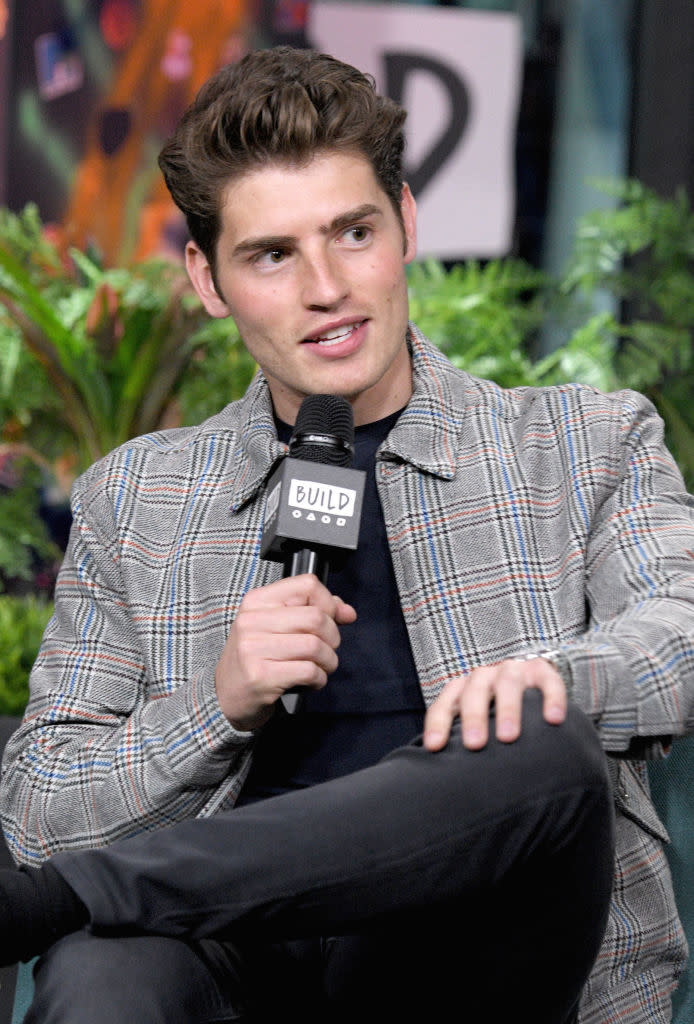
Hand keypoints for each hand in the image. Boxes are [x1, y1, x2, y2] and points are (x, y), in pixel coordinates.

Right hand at [215, 574, 356, 730]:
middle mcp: (252, 621)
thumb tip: (347, 612)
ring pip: (315, 646)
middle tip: (326, 650)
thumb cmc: (257, 658)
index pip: (307, 585)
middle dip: (333, 637)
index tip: (331, 619)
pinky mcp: (261, 677)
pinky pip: (309, 671)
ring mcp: (253, 649)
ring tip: (319, 668)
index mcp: (257, 601)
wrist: (225, 697)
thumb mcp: (277, 627)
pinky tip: (310, 682)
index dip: (329, 603)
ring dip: (328, 661)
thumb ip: (313, 612)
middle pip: (316, 617)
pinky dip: (319, 678)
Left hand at [423, 656, 566, 751]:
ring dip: (507, 709)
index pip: (446, 703)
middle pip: (474, 691)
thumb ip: (464, 740)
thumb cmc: (496, 713)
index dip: (438, 723)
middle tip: (474, 744)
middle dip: (473, 717)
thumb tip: (448, 779)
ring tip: (508, 737)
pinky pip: (549, 682)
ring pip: (508, 683)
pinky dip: (552, 699)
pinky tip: (553, 719)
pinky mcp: (543, 671)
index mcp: (464, 689)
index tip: (434, 746)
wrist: (531, 682)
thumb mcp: (478, 722)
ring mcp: (514, 671)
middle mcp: (486, 677)